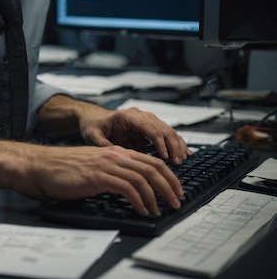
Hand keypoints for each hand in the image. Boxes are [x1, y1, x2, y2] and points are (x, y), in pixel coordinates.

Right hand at [12, 142, 183, 215]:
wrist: (41, 166)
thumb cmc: (63, 170)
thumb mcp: (93, 167)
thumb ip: (111, 173)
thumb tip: (131, 189)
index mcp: (114, 152)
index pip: (149, 160)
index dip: (167, 175)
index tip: (176, 189)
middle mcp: (113, 155)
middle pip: (152, 167)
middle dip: (169, 185)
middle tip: (177, 200)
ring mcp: (106, 164)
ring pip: (143, 177)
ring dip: (157, 196)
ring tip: (162, 209)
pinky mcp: (98, 176)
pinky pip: (127, 187)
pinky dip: (139, 200)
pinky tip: (142, 210)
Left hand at [77, 104, 191, 164]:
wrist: (93, 118)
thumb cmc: (92, 126)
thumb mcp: (93, 137)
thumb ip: (104, 146)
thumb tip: (117, 157)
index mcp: (126, 116)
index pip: (149, 127)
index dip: (159, 142)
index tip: (165, 157)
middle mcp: (139, 115)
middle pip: (162, 128)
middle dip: (172, 145)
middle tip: (177, 163)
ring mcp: (146, 119)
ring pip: (168, 130)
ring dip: (177, 145)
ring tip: (181, 161)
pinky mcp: (149, 127)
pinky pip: (166, 134)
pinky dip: (176, 143)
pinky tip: (186, 154)